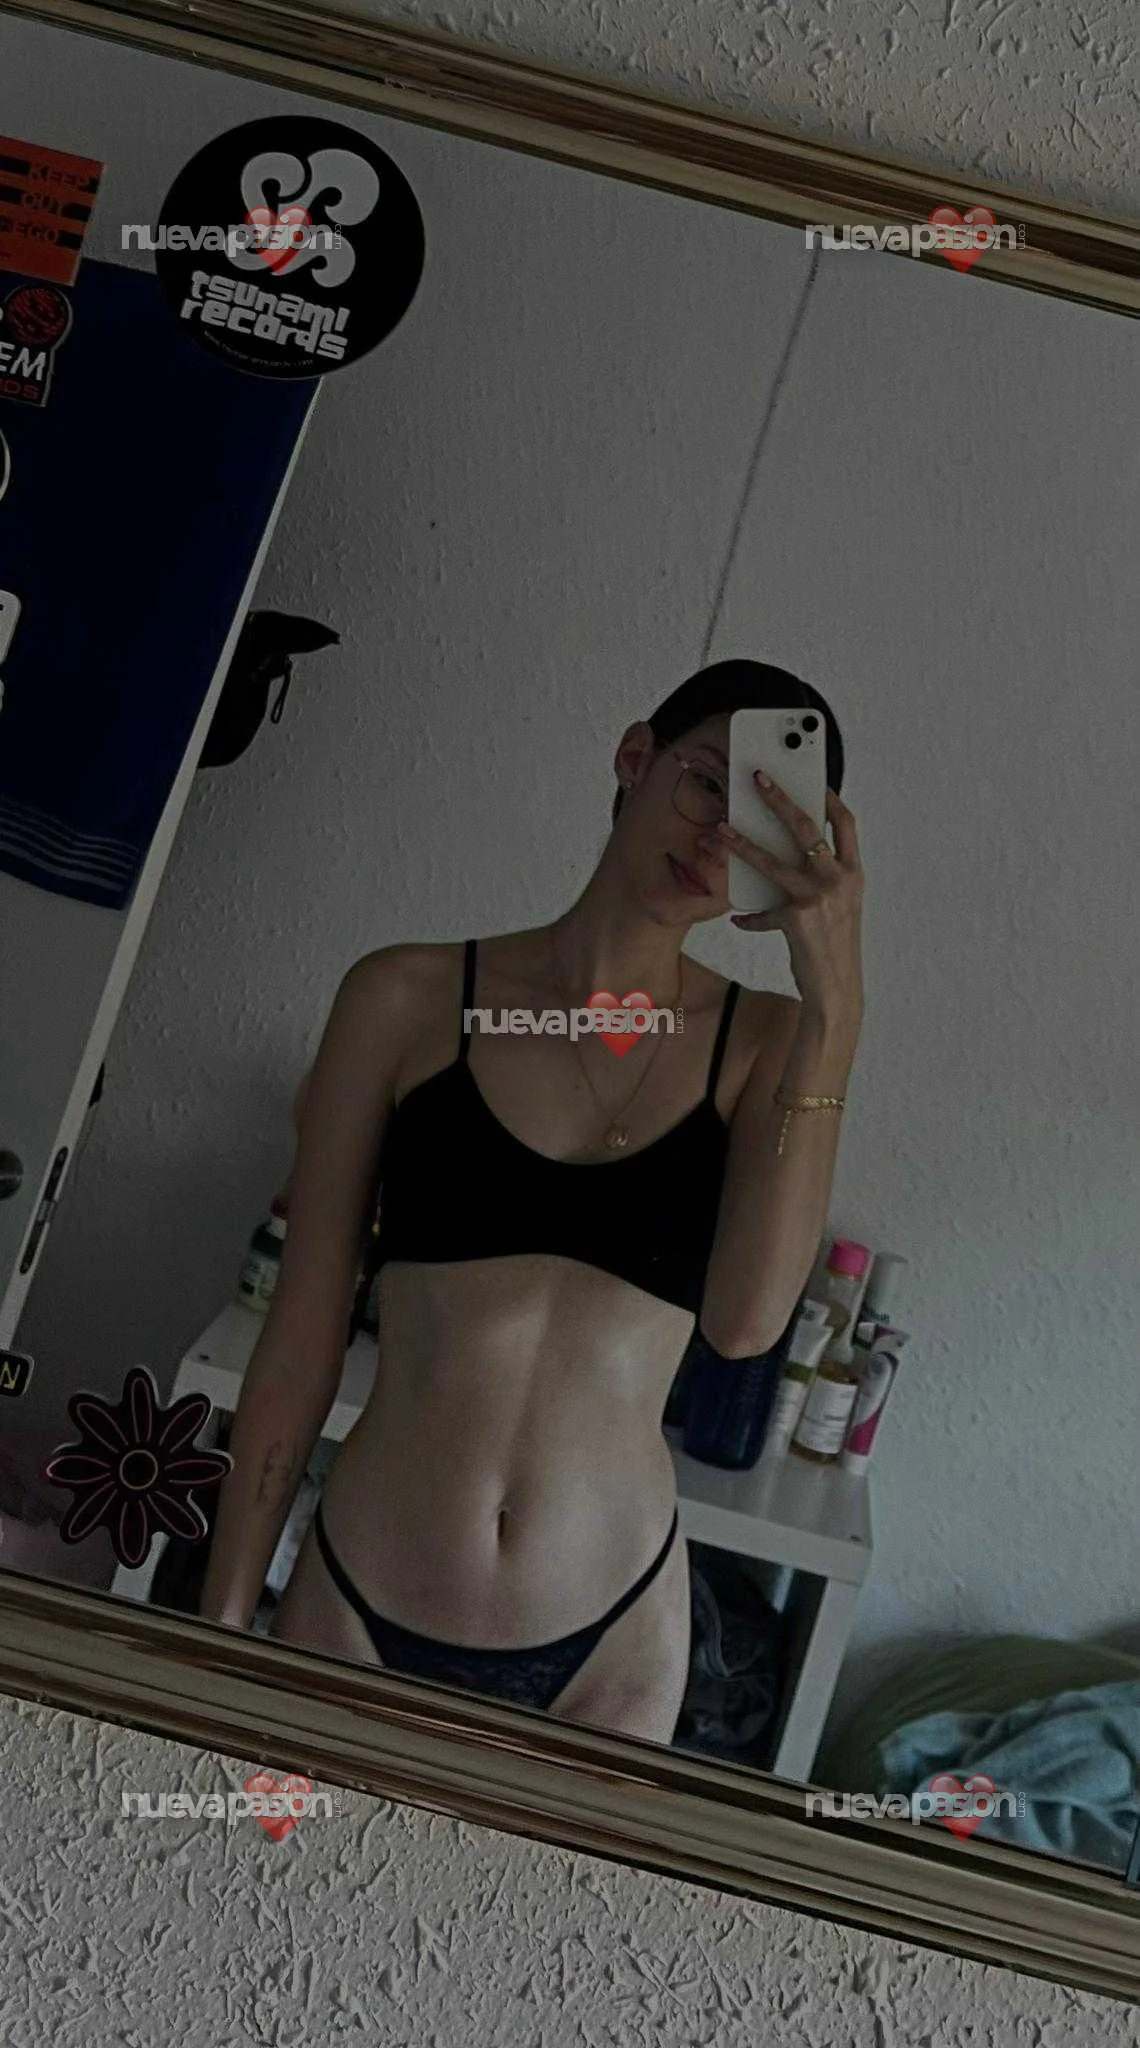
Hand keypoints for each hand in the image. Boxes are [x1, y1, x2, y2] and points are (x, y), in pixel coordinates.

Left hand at [701, 777, 864, 1022]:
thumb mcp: (840, 906)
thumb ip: (825, 879)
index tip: (813, 780)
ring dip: (742, 844)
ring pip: (771, 861)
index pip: (845, 824)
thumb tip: (793, 854)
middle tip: (759, 779)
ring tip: (721, 831)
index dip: (829, 798)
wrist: (837, 989)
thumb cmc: (835, 947)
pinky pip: (762, 912)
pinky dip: (750, 917)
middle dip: (779, 798)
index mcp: (854, 874)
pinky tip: (739, 919)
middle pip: (805, 827)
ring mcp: (818, 898)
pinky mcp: (796, 919)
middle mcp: (839, 880)